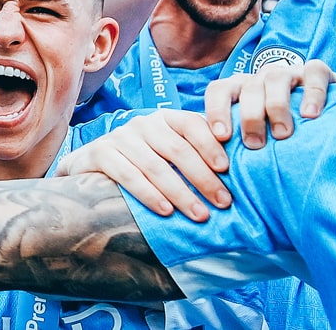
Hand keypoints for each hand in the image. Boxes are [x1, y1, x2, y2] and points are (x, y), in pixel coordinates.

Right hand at [59, 109, 230, 222]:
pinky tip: (165, 210)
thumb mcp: (169, 153)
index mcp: (164, 119)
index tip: (227, 169)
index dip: (210, 144)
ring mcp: (119, 137)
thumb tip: (243, 170)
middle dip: (203, 178)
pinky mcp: (99, 153)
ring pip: (154, 165)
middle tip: (223, 203)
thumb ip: (196, 155)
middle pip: (176, 148)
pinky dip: (148, 194)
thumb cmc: (143, 163)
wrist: (92, 166)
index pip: (191, 124)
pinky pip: (127, 174)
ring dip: (180, 192)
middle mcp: (142, 124)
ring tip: (200, 214)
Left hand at [203, 58, 335, 148]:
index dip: (216, 110)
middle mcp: (262, 77)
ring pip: (275, 78)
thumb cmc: (284, 134)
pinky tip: (311, 115)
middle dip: (249, 116)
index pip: (219, 90)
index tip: (221, 137)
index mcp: (241, 89)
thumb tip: (221, 177)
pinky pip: (314, 72)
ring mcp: (289, 72)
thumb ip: (242, 146)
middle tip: (254, 144)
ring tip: (282, 134)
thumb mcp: (260, 136)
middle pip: (247, 88)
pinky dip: (312, 93)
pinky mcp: (318, 71)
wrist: (329, 117)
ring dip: (276, 106)